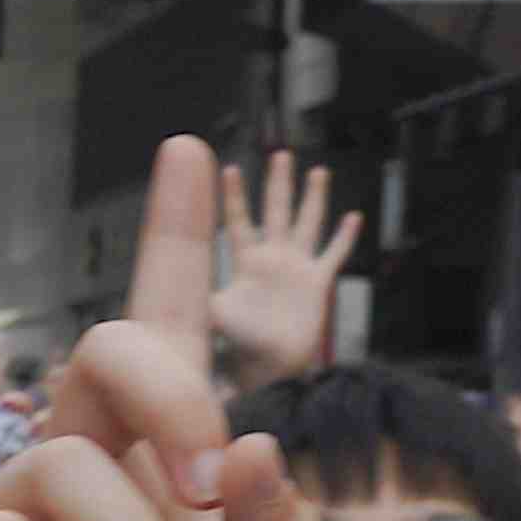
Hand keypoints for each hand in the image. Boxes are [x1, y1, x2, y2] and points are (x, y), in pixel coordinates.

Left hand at [207, 150, 358, 391]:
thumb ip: (195, 305)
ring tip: (318, 171)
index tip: (230, 168)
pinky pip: (334, 255)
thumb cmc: (238, 346)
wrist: (269, 366)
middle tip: (281, 154)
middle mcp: (272, 259)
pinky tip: (353, 217)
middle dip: (278, 183)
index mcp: (247, 263)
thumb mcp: (215, 320)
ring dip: (313, 198)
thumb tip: (167, 302)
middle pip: (276, 211)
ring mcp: (297, 268)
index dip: (234, 196)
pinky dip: (344, 237)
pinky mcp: (318, 284)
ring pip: (307, 224)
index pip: (238, 222)